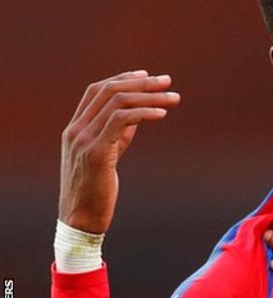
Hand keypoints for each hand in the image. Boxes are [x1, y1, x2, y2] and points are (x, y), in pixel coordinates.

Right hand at [59, 70, 179, 233]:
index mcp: (75, 128)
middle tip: (168, 81)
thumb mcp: (107, 155)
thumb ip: (119, 133)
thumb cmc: (96, 190)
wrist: (80, 222)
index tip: (147, 75)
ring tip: (174, 97)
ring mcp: (83, 140)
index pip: (96, 91)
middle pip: (109, 91)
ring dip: (149, 96)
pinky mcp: (96, 153)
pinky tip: (162, 114)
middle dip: (142, 83)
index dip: (122, 78)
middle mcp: (75, 130)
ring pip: (117, 102)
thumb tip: (139, 114)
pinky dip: (144, 113)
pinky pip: (120, 121)